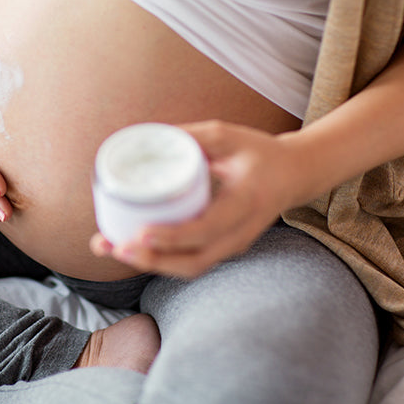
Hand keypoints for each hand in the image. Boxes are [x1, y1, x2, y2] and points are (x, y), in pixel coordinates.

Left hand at [90, 121, 306, 278]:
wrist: (294, 175)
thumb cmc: (258, 152)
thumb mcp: (228, 135)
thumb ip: (190, 137)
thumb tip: (144, 137)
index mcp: (246, 201)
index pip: (208, 228)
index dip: (174, 236)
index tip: (142, 232)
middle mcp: (241, 232)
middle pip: (195, 261)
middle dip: (151, 260)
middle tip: (115, 246)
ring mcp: (233, 246)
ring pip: (189, 268)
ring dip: (148, 263)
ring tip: (109, 247)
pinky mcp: (223, 249)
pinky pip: (189, 263)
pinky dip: (158, 259)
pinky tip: (127, 247)